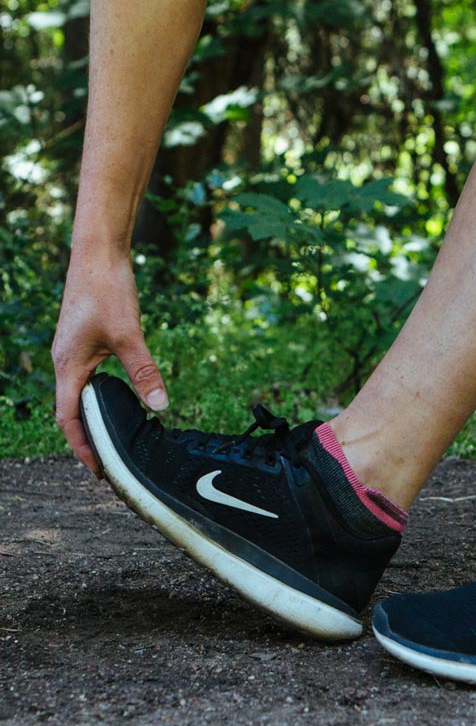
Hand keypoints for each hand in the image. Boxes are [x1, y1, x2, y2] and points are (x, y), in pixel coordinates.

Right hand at [52, 245, 167, 476]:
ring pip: (79, 394)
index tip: (98, 469)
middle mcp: (65, 362)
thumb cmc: (107, 291)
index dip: (81, 446)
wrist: (98, 255)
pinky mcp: (84, 341)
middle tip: (110, 462)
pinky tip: (120, 401)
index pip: (67, 419)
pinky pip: (88, 379)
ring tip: (113, 440)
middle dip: (87, 438)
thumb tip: (160, 405)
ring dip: (93, 418)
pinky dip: (99, 396)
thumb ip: (144, 372)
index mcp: (68, 366)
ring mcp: (73, 351)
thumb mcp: (129, 336)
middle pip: (71, 410)